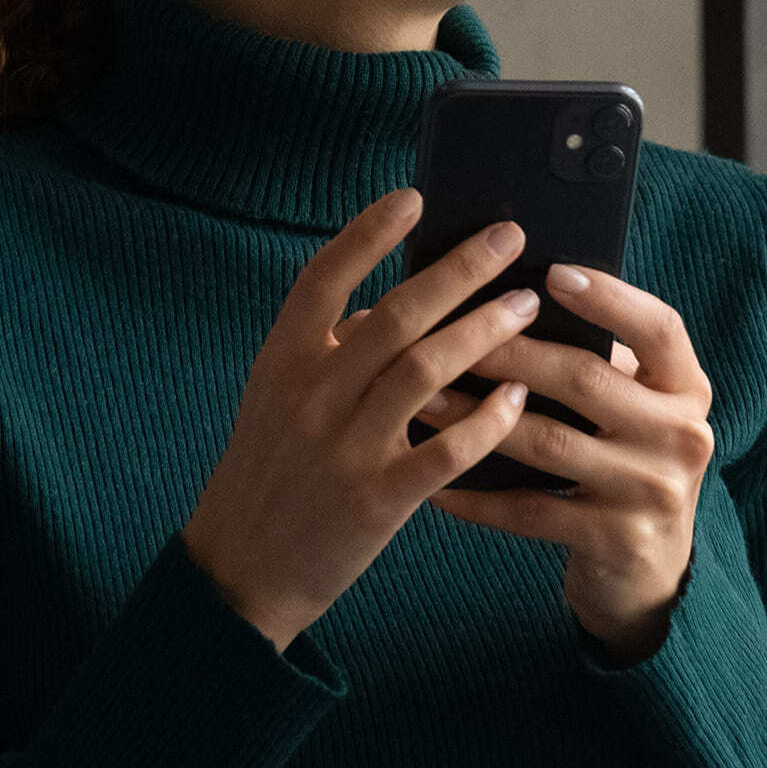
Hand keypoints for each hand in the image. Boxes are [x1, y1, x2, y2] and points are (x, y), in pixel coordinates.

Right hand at [180, 190, 540, 652]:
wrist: (240, 570)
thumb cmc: (270, 471)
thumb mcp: (277, 399)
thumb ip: (328, 351)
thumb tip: (393, 302)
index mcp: (283, 361)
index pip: (324, 277)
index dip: (369, 233)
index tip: (415, 197)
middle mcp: (312, 396)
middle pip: (397, 315)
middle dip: (461, 270)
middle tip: (510, 237)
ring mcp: (345, 448)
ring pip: (429, 371)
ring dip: (486, 331)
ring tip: (527, 305)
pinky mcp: (378, 500)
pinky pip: (447, 449)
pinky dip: (488, 420)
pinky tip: (519, 398)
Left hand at [338, 263, 714, 662]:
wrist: (650, 573)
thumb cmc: (622, 463)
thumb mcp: (631, 410)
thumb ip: (596, 362)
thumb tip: (506, 297)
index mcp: (687, 388)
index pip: (658, 327)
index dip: (608, 297)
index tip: (550, 272)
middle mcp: (683, 436)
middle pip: (588, 379)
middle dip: (511, 353)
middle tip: (448, 332)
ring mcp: (653, 491)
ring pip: (550, 443)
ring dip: (477, 418)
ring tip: (422, 400)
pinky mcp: (618, 540)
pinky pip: (532, 510)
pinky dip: (479, 497)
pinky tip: (436, 484)